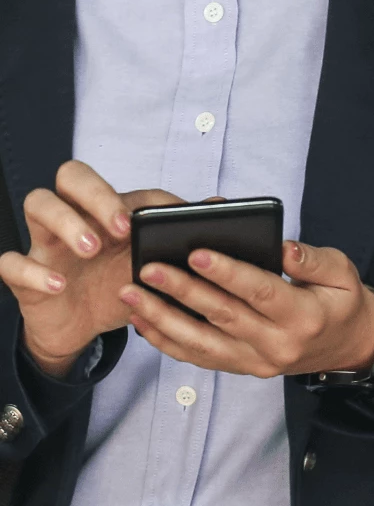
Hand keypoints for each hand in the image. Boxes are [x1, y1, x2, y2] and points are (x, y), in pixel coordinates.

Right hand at [0, 160, 181, 377]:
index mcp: (104, 210)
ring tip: (91, 246)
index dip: (141, 195)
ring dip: (66, 221)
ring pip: (38, 203)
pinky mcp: (24, 275)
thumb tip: (220, 205)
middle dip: (97, 193)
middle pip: (71, 175)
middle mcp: (73, 216)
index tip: (169, 217)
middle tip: (123, 226)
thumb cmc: (115, 285)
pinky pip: (11, 261)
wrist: (79, 330)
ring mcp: (45, 242)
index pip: (118, 183)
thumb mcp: (150, 266)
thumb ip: (178, 237)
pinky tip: (57, 283)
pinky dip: (33, 270)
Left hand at [119, 240, 373, 384]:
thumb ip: (311, 259)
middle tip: (148, 268)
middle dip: (181, 291)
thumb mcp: (342, 273)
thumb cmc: (342, 301)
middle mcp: (276, 345)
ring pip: (201, 343)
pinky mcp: (242, 369)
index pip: (259, 292)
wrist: (348, 349)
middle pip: (222, 316)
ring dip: (162, 319)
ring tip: (131, 295)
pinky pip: (199, 358)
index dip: (227, 272)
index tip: (195, 251)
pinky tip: (142, 322)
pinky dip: (168, 342)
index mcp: (302, 316)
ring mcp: (256, 363)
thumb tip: (282, 246)